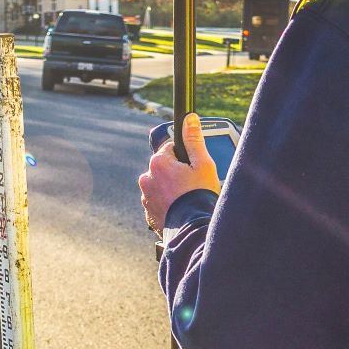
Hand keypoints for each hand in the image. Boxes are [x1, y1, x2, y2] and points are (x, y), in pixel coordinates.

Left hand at [139, 114, 221, 231]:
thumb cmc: (199, 195)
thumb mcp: (202, 164)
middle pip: (164, 168)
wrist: (193, 230)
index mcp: (158, 163)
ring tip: (187, 199)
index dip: (185, 157)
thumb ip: (194, 139)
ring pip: (160, 185)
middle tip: (193, 185)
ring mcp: (146, 197)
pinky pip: (159, 202)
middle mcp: (147, 178)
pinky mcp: (149, 213)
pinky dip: (168, 204)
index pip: (170, 149)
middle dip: (177, 173)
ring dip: (171, 189)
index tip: (193, 168)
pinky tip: (181, 209)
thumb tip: (189, 118)